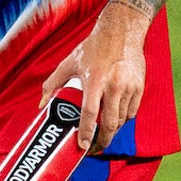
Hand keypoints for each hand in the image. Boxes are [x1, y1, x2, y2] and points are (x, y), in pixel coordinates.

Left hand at [39, 3, 146, 151]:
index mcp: (94, 80)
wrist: (121, 32)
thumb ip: (51, 84)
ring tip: (102, 136)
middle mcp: (114, 85)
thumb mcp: (68, 64)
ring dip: (112, 132)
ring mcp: (129, 87)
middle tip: (93, 148)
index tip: (82, 146)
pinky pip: (132, 112)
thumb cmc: (92, 48)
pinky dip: (123, 120)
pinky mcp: (140, 87)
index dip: (85, 132)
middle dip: (102, 141)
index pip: (90, 114)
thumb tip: (40, 106)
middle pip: (110, 123)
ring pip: (122, 120)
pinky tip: (114, 121)